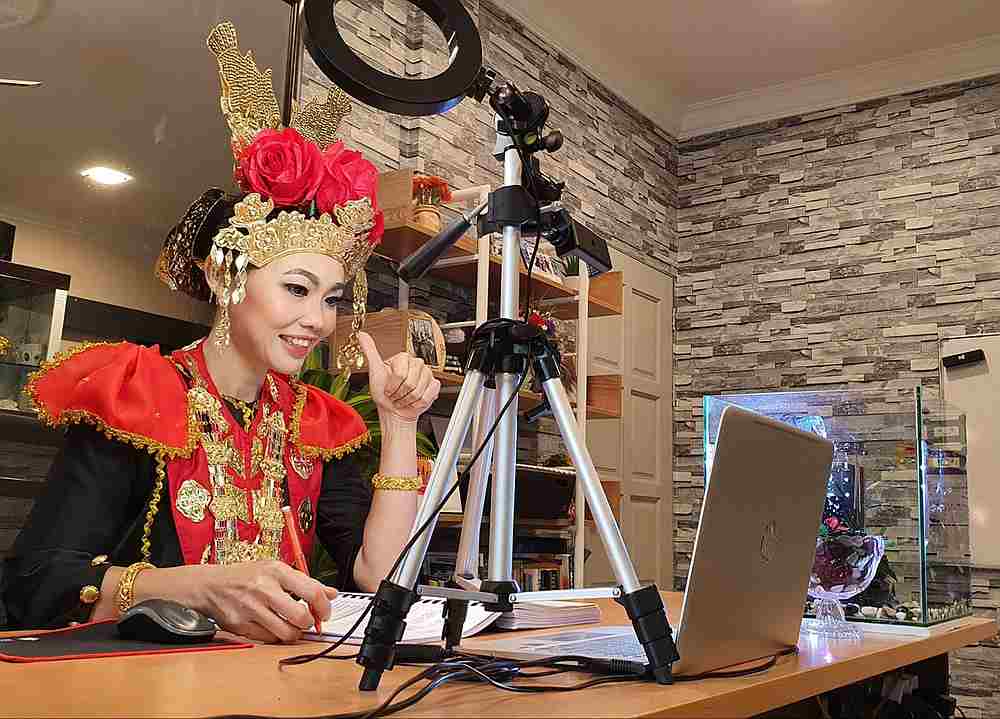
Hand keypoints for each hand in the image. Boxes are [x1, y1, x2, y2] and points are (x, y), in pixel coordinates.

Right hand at [182, 561, 336, 642]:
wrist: (209, 585)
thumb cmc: (245, 576)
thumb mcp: (275, 570)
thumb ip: (305, 582)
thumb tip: (331, 593)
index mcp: (276, 572)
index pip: (312, 592)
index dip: (324, 606)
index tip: (325, 612)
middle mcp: (264, 590)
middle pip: (301, 617)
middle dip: (310, 623)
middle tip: (308, 621)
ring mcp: (252, 610)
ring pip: (287, 633)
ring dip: (295, 633)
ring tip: (292, 626)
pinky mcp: (241, 626)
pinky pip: (269, 640)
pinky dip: (276, 637)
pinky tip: (274, 627)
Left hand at [358, 331, 440, 421]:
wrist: (394, 409)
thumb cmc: (384, 392)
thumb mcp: (374, 371)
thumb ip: (370, 351)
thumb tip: (362, 334)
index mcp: (403, 358)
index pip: (400, 374)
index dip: (392, 385)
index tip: (387, 388)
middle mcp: (417, 363)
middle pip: (410, 383)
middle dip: (400, 393)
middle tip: (395, 394)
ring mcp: (427, 374)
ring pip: (418, 391)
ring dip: (408, 400)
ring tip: (403, 397)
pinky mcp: (434, 384)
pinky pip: (428, 395)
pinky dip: (418, 403)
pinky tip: (413, 400)